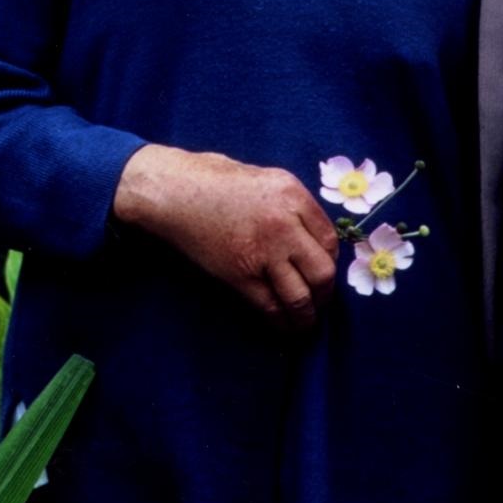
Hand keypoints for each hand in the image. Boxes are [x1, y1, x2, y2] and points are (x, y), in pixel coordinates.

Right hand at [112, 144, 341, 329]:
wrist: (172, 191)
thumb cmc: (214, 178)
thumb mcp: (265, 178)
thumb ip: (291, 204)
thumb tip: (311, 236)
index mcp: (292, 195)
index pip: (330, 240)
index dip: (330, 261)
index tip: (322, 270)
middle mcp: (284, 224)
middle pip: (323, 272)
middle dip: (325, 293)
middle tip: (320, 300)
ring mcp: (262, 252)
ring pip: (300, 296)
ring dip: (307, 315)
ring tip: (306, 321)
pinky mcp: (239, 275)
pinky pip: (270, 306)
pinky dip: (281, 321)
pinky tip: (284, 324)